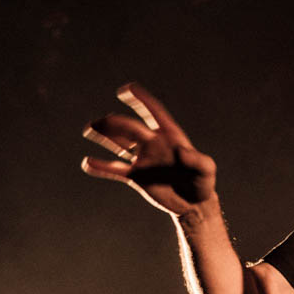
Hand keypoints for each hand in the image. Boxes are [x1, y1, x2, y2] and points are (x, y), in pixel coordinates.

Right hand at [81, 83, 216, 216]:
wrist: (193, 203)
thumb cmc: (202, 182)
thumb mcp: (206, 170)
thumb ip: (197, 160)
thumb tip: (182, 152)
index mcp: (169, 135)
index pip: (153, 112)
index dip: (142, 100)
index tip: (127, 89)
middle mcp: (153, 143)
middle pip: (130, 128)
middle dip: (115, 124)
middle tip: (99, 123)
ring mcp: (143, 159)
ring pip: (119, 143)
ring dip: (105, 136)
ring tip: (90, 129)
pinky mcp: (136, 176)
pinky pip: (115, 169)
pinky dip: (102, 167)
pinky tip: (87, 163)